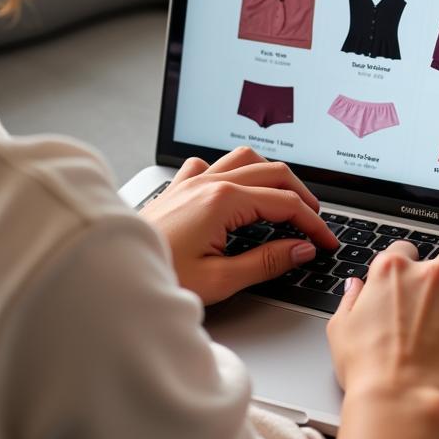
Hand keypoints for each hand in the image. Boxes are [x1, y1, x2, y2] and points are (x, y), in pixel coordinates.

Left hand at [141, 146, 339, 304]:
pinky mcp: (177, 188)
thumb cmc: (159, 278)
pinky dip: (231, 171)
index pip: (284, 203)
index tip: (326, 242)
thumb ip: (266, 261)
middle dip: (301, 196)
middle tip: (316, 222)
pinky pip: (210, 164)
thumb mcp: (220, 279)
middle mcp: (208, 182)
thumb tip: (301, 249)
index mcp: (222, 201)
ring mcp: (191, 181)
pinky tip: (234, 190)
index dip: (312, 223)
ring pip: (244, 158)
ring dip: (271, 175)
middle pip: (272, 173)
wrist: (112, 277)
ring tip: (285, 198)